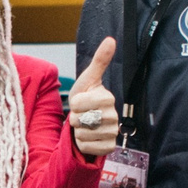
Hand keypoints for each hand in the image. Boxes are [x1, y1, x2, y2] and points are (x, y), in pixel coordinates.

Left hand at [67, 37, 117, 158]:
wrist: (87, 121)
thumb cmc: (86, 97)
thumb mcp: (88, 78)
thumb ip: (100, 60)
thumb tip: (111, 39)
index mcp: (108, 98)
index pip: (78, 103)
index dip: (74, 103)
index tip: (80, 101)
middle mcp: (114, 116)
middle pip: (80, 120)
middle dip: (75, 118)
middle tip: (82, 115)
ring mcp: (113, 133)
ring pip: (82, 135)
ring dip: (78, 131)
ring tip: (85, 126)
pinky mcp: (109, 148)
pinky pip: (86, 147)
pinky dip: (82, 144)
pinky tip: (88, 137)